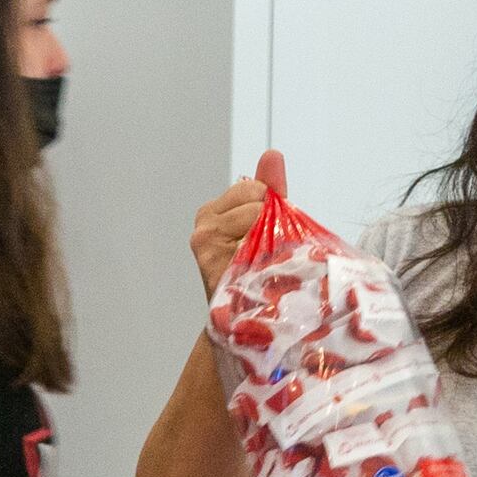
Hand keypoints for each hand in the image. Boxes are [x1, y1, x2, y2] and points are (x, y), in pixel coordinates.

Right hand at [189, 147, 287, 294]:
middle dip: (270, 218)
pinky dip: (267, 253)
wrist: (242, 322)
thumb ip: (269, 188)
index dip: (268, 208)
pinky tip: (260, 270)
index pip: (253, 188)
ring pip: (257, 214)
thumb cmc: (254, 274)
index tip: (264, 234)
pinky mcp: (215, 262)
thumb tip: (272, 153)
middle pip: (256, 197)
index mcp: (211, 212)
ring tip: (263, 261)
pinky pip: (257, 239)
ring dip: (271, 236)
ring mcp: (207, 244)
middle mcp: (204, 226)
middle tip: (264, 250)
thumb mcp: (263, 225)